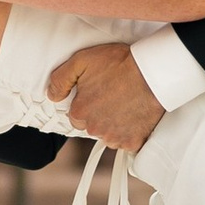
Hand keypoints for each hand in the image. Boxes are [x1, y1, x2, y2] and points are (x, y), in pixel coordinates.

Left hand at [47, 40, 162, 152]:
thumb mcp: (82, 60)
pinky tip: (135, 115)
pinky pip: (127, 143)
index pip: (76, 116)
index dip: (86, 104)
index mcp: (80, 112)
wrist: (153, 72)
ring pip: (109, 136)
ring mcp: (115, 138)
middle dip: (100, 115)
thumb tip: (52, 96)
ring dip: (114, 125)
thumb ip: (60, 79)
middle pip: (92, 127)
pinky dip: (130, 133)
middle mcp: (95, 129)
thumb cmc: (119, 63)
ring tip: (126, 104)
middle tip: (113, 96)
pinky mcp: (134, 142)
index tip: (98, 93)